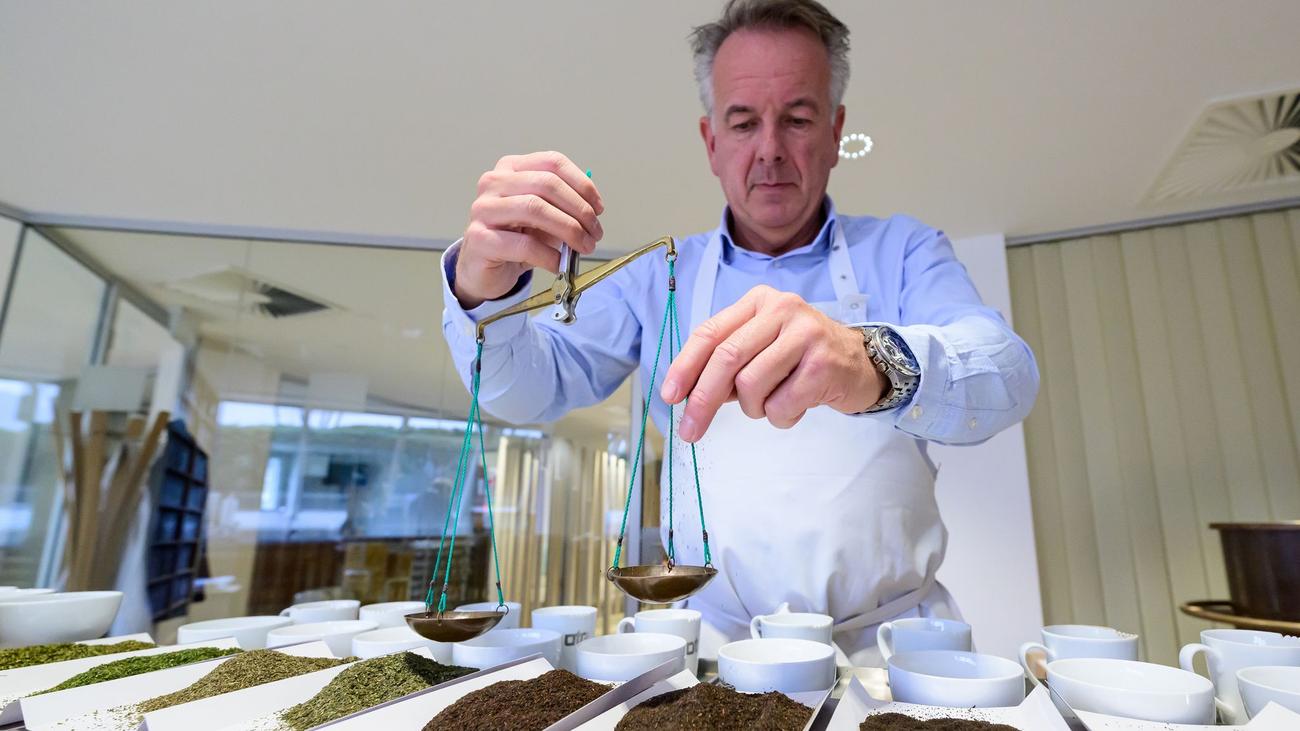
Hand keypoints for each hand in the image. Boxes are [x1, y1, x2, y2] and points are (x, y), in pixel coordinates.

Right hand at [455, 151, 604, 307]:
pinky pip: (523, 244)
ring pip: (534, 208)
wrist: (483, 269)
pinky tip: (558, 264)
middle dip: (579, 209)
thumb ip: (564, 207)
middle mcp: (494, 182)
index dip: (582, 184)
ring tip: (583, 247)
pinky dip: (548, 255)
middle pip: (546, 183)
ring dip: (568, 229)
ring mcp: (483, 209)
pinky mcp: (479, 239)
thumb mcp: (544, 217)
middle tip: (595, 232)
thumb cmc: (516, 239)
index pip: (552, 162)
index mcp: (511, 168)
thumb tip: (593, 210)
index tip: (599, 208)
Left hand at [660, 285, 886, 441]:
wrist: (861, 364)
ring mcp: (805, 334)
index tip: (670, 397)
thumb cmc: (801, 358)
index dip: (684, 367)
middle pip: (726, 359)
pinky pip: (781, 405)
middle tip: (690, 431)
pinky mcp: (824, 363)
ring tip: (774, 402)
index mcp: (758, 301)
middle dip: (703, 400)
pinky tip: (796, 405)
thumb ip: (726, 364)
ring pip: (751, 385)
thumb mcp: (761, 348)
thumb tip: (686, 396)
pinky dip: (781, 417)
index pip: (710, 333)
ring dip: (755, 409)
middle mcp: (781, 309)